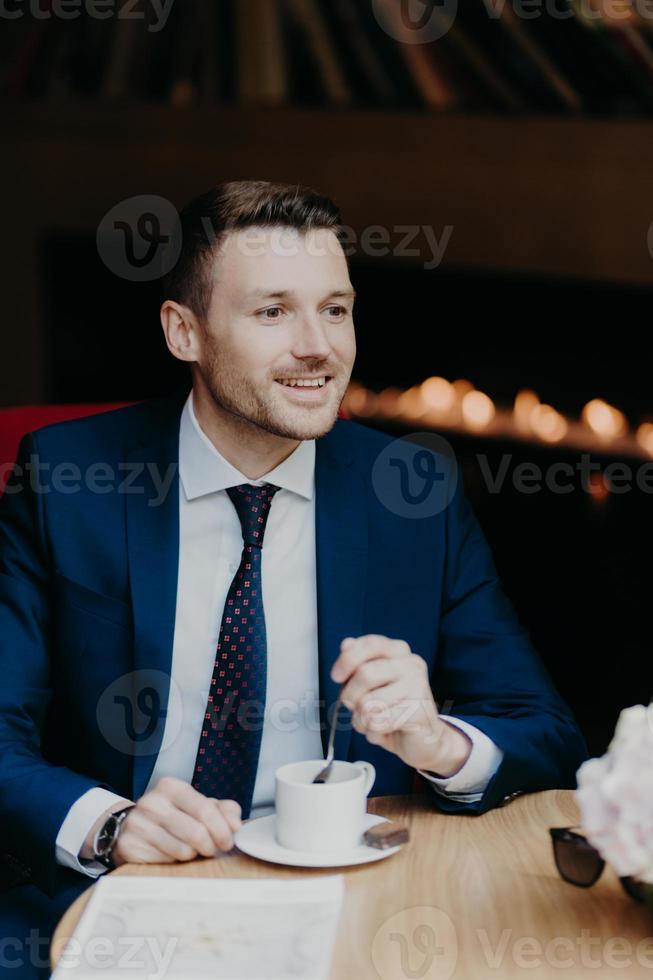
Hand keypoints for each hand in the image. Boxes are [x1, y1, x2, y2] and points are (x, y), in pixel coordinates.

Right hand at [87, 777, 242, 866]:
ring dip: (192, 856)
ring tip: (189, 850)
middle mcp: (151, 802)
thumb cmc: (173, 816)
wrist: (132, 826)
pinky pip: (164, 862)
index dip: (222, 830)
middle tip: (211, 850)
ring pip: (182, 851)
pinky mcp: (129, 846)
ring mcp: (137, 824)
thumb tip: (235, 825)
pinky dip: (174, 862)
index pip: (205, 809)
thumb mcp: (198, 806)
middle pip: (196, 832)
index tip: (228, 841)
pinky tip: (171, 854)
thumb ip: (223, 811)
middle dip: (210, 846)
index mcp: (171, 787)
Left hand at [330, 635, 470, 775]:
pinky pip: (377, 722)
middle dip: (350, 696)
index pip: (371, 644)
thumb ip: (358, 663)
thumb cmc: (393, 709)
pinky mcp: (418, 712)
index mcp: (399, 652)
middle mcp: (411, 665)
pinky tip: (385, 730)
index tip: (336, 676)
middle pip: (365, 674)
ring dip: (361, 719)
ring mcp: (417, 687)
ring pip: (367, 703)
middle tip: (357, 706)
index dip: (348, 659)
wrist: (424, 740)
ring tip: (374, 720)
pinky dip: (373, 732)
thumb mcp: (371, 684)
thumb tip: (347, 644)